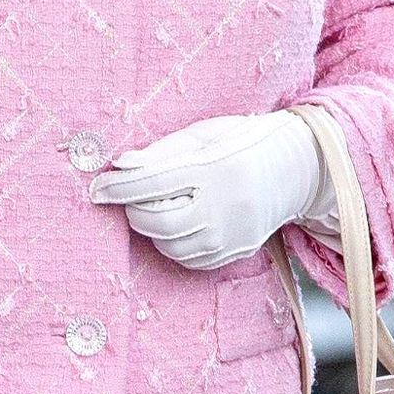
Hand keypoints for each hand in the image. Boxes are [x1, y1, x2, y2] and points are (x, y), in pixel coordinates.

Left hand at [88, 111, 335, 267]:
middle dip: (133, 210)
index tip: (97, 188)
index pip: (151, 183)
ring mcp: (231, 234)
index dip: (117, 187)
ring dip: (153, 227)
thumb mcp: (205, 133)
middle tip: (131, 196)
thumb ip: (163, 150)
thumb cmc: (243, 142)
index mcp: (214, 168)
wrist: (296, 168)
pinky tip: (181, 222)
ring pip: (169, 245)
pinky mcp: (235, 252)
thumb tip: (121, 166)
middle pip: (157, 222)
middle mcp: (224, 206)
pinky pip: (188, 259)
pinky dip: (173, 243)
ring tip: (160, 206)